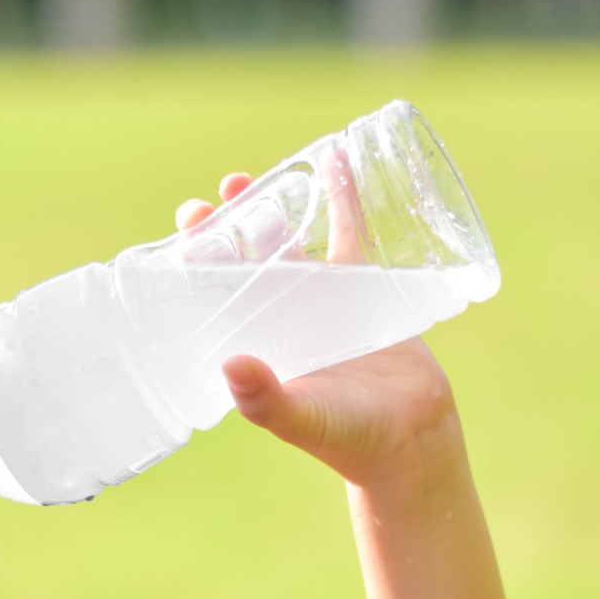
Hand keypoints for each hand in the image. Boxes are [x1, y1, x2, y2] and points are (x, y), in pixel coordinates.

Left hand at [176, 174, 460, 488]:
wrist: (410, 440)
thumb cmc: (347, 437)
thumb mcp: (302, 418)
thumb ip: (266, 401)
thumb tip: (231, 367)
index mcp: (255, 340)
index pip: (214, 290)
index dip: (198, 257)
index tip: (189, 224)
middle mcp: (280, 316)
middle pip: (246, 257)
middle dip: (230, 223)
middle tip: (223, 190)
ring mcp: (321, 299)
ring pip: (291, 239)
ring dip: (274, 205)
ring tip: (252, 176)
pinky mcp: (364, 287)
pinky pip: (350, 232)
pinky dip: (343, 196)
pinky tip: (335, 159)